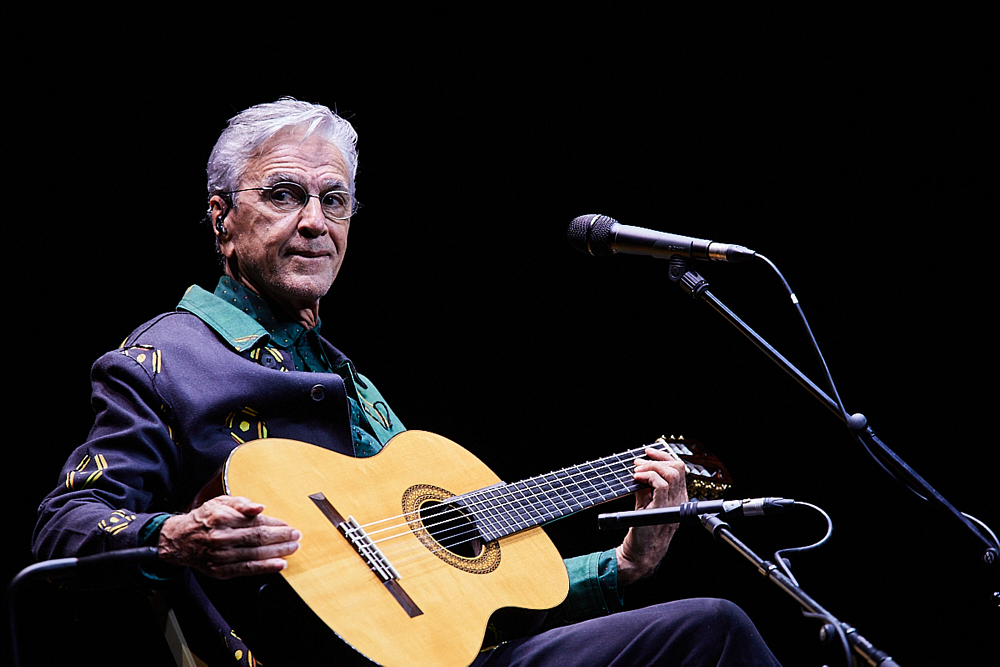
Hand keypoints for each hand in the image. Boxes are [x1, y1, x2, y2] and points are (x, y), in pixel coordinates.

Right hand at [157, 495, 300, 578]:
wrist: (181, 540)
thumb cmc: (206, 518)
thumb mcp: (221, 502)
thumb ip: (242, 503)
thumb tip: (260, 507)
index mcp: (222, 518)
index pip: (255, 522)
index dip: (275, 524)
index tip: (288, 524)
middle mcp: (221, 538)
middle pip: (258, 538)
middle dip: (281, 537)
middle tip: (296, 536)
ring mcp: (220, 556)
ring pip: (255, 554)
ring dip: (278, 552)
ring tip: (293, 548)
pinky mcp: (220, 571)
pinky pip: (247, 569)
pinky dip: (266, 567)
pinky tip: (280, 565)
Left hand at [616, 448, 687, 585]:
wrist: (639, 554)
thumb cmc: (641, 531)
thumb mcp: (644, 503)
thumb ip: (646, 487)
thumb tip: (640, 468)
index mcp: (678, 499)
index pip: (678, 470)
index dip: (663, 457)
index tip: (648, 453)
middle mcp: (679, 502)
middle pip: (678, 468)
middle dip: (657, 458)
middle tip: (639, 462)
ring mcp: (672, 506)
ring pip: (672, 473)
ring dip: (651, 467)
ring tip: (637, 470)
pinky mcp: (661, 510)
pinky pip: (661, 485)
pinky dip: (648, 476)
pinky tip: (637, 478)